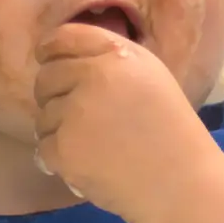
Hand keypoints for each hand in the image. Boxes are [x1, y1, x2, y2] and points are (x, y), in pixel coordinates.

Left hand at [33, 23, 223, 222]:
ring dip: (60, 131)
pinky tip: (89, 164)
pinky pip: (43, 148)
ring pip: (43, 116)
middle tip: (81, 117)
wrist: (180, 183)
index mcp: (117, 55)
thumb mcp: (149, 76)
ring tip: (96, 146)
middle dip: (54, 95)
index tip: (47, 59)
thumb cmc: (171, 131)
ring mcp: (76, 113)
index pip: (64, 38)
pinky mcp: (64, 149)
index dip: (50, 49)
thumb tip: (63, 57)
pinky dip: (60, 160)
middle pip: (45, 77)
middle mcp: (93, 77)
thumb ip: (109, 59)